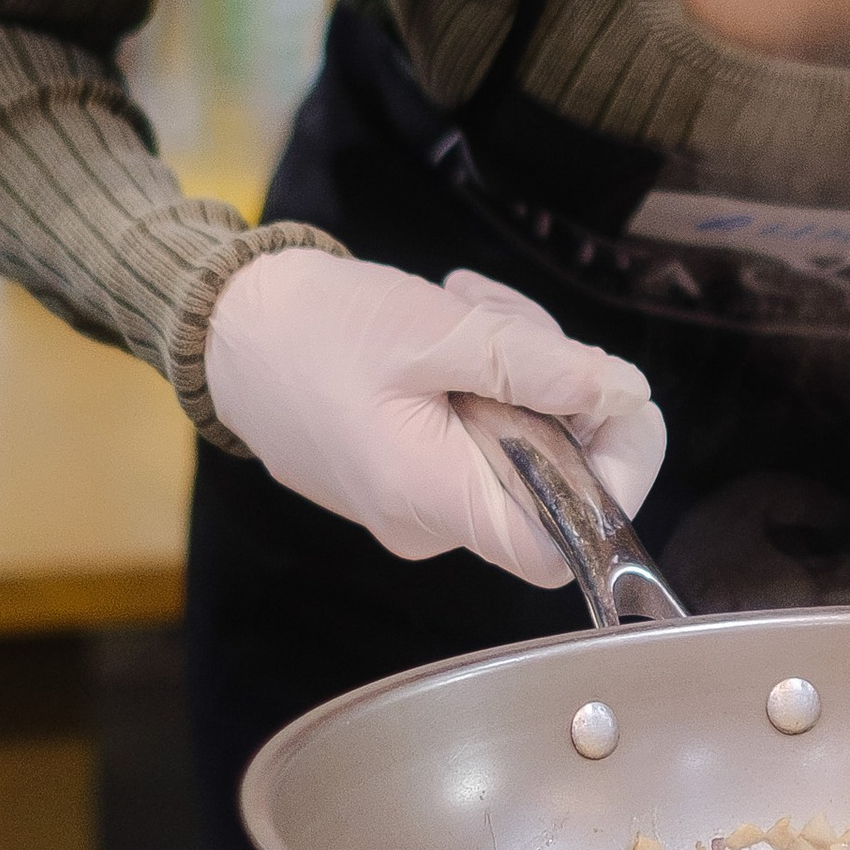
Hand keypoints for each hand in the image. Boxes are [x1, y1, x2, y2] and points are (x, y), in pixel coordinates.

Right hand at [204, 250, 665, 582]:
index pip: (560, 547)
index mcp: (432, 500)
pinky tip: (447, 319)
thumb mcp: (436, 329)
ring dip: (514, 365)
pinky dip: (481, 375)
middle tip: (504, 316)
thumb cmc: (318, 329)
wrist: (224, 325)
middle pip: (547, 477)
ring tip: (462, 301)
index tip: (611, 405)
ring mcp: (416, 501)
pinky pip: (477, 432)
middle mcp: (429, 523)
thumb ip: (536, 365)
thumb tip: (624, 395)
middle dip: (555, 387)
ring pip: (516, 441)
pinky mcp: (407, 469)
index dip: (611, 484)